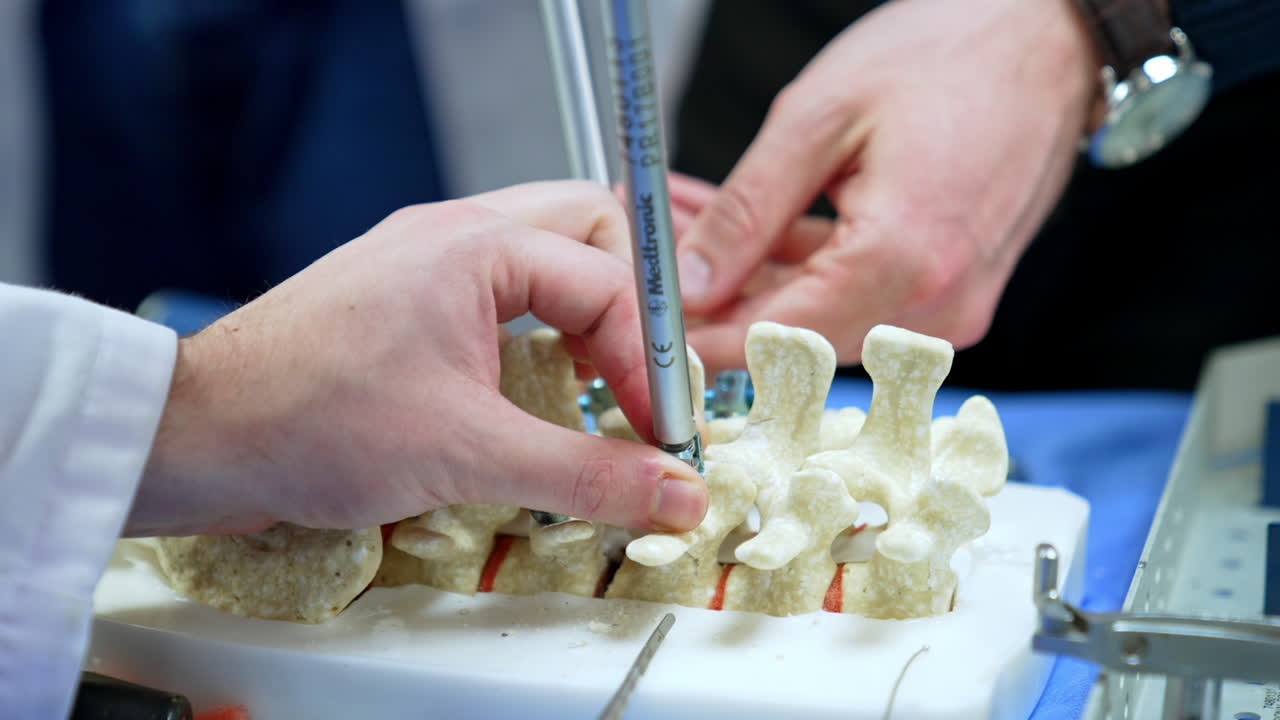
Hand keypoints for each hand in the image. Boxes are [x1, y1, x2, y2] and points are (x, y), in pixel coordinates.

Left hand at [132, 181, 707, 535]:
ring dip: (583, 318)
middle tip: (635, 383)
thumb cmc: (305, 421)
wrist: (196, 439)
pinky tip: (529, 391)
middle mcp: (453, 237)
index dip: (650, 362)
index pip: (609, 281)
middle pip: (588, 232)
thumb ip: (586, 474)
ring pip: (543, 260)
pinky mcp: (404, 306)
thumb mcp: (469, 455)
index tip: (660, 434)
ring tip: (592, 386)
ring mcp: (424, 265)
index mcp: (476, 245)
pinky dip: (535, 336)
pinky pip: (500, 295)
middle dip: (627, 310)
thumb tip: (672, 493)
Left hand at [673, 0, 1097, 372]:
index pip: (770, 338)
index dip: (696, 340)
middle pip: (793, 339)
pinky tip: (748, 232)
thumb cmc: (950, 55)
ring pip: (817, 321)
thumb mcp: (818, 117)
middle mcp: (937, 305)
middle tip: (658, 258)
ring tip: (694, 226)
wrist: (1045, 39)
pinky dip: (797, 271)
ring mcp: (952, 306)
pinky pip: (855, 301)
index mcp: (903, 261)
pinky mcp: (952, 293)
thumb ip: (746, 211)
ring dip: (750, 282)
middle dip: (716, 304)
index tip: (646, 324)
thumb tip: (690, 282)